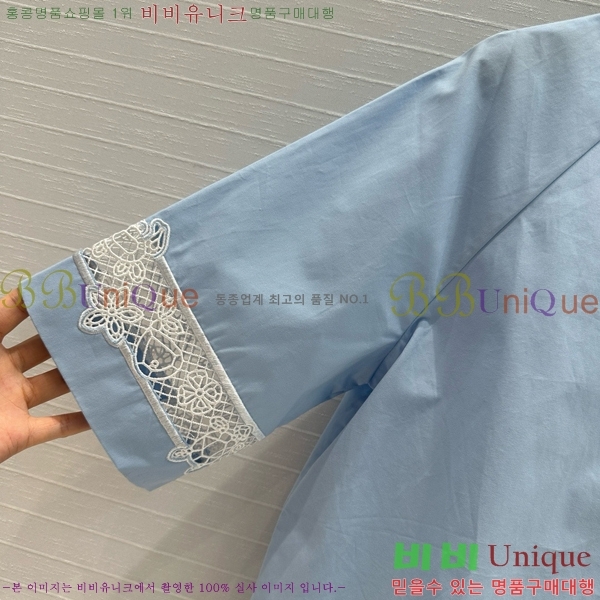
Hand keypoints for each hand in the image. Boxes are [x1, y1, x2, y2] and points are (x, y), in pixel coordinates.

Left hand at [0, 287, 89, 462]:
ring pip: (55, 384)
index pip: (10, 317)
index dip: (33, 303)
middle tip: (96, 325)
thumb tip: (22, 288)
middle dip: (67, 338)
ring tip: (107, 360)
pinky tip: (101, 409)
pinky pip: (55, 426)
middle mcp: (2, 373)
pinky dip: (79, 420)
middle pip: (42, 349)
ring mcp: (12, 403)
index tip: (64, 290)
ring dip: (79, 375)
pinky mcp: (20, 433)